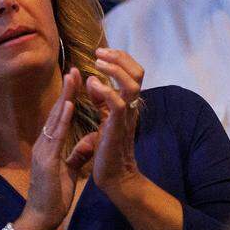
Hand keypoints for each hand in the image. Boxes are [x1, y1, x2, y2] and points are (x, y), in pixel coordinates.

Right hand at [22, 69, 81, 229]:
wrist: (41, 217)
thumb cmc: (53, 196)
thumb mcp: (69, 171)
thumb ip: (77, 154)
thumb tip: (89, 140)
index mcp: (50, 145)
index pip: (61, 117)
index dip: (69, 98)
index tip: (77, 80)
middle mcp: (45, 143)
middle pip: (57, 112)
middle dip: (67, 90)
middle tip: (74, 68)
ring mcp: (44, 150)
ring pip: (56, 118)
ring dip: (65, 97)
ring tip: (72, 78)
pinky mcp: (46, 160)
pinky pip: (56, 135)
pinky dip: (63, 119)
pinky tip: (69, 104)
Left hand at [76, 47, 144, 198]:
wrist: (113, 176)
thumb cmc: (107, 149)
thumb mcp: (104, 118)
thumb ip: (100, 99)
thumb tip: (93, 81)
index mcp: (128, 102)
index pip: (132, 72)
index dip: (120, 58)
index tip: (101, 53)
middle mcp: (131, 107)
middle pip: (137, 73)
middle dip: (119, 58)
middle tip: (99, 53)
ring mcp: (126, 117)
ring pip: (131, 84)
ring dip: (114, 70)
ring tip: (97, 63)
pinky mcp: (117, 128)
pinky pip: (118, 103)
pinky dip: (105, 90)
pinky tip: (91, 85)